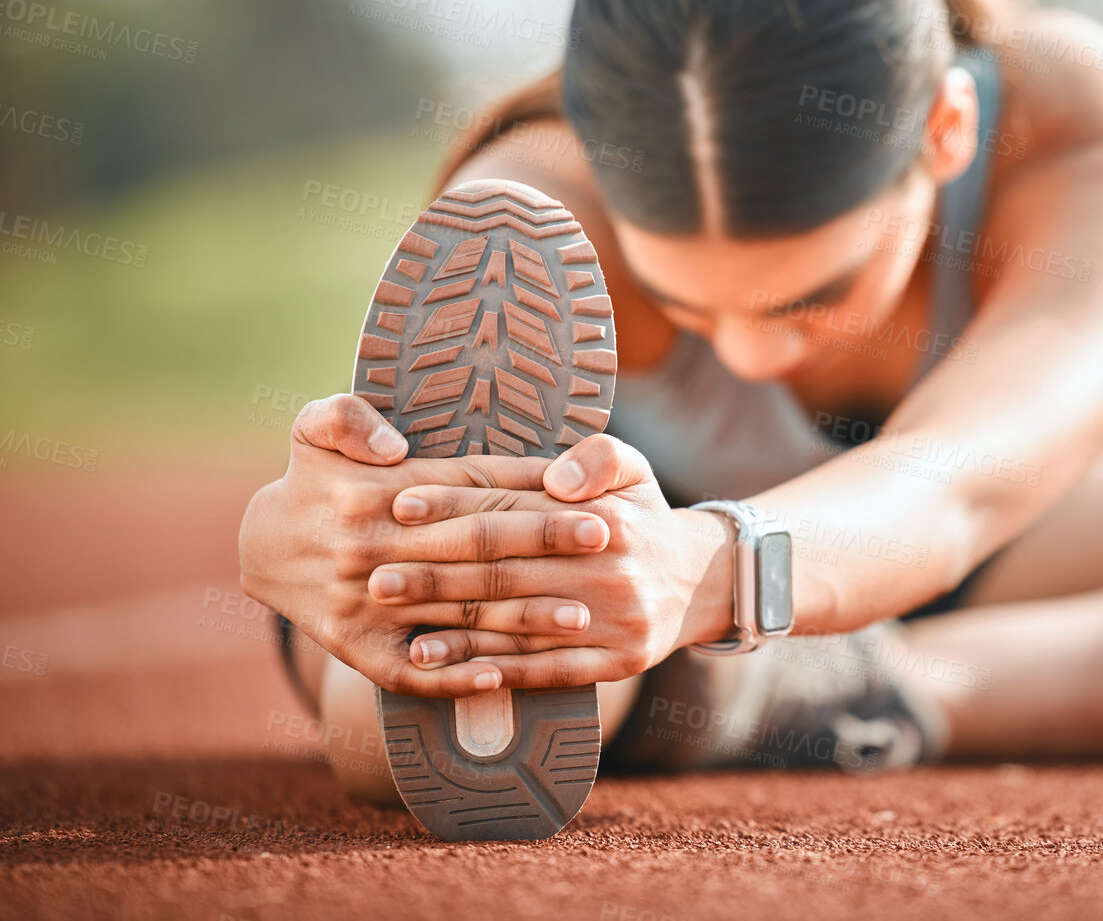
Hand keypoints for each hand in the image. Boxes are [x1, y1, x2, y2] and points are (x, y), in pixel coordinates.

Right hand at [238, 394, 611, 696]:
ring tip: (581, 618)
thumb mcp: (316, 428)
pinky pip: (413, 671)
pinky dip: (458, 676)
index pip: (473, 494)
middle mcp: (377, 551)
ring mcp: (368, 607)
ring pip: (457, 614)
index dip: (533, 498)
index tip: (590, 502)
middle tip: (608, 545)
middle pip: (478, 550)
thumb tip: (390, 444)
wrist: (261, 549)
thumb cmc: (312, 481)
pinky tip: (507, 677)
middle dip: (547, 548)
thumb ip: (347, 418)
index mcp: (379, 494)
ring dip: (521, 620)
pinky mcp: (359, 650)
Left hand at [372, 433, 736, 688]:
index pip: (515, 509)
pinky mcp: (613, 662)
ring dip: (453, 628)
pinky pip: (545, 669)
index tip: (400, 506)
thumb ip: (596, 457)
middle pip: (507, 571)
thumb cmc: (643, 517)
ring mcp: (612, 620)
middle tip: (376, 574)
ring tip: (397, 626)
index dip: (456, 507)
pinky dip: (493, 671)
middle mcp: (608, 569)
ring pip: (518, 624)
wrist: (701, 582)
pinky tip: (446, 669)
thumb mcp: (632, 467)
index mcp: (603, 516)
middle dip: (436, 573)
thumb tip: (557, 478)